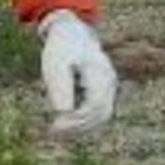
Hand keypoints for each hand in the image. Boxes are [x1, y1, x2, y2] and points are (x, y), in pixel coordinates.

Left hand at [39, 10, 116, 135]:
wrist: (72, 33)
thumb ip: (60, 87)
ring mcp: (109, 86)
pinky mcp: (104, 90)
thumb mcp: (55, 65)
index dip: (77, 120)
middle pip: (102, 114)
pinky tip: (65, 123)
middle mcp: (109, 81)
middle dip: (80, 126)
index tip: (56, 125)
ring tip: (57, 131)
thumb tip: (63, 113)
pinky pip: (99, 111)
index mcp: (99, 73)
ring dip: (83, 126)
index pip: (95, 105)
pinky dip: (84, 120)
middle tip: (54, 131)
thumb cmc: (61, 49)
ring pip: (103, 115)